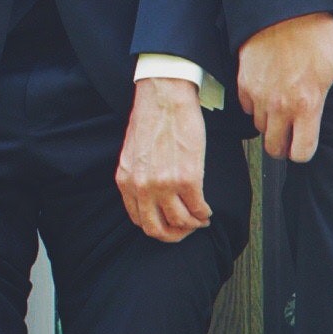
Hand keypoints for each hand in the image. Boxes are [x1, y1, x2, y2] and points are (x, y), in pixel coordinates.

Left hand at [117, 78, 212, 242]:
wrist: (164, 98)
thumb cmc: (152, 119)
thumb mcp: (132, 153)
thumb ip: (137, 177)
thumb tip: (152, 196)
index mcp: (126, 181)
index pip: (139, 220)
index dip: (158, 228)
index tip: (170, 225)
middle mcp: (142, 186)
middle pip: (157, 229)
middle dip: (175, 235)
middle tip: (186, 230)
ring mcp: (165, 184)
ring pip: (181, 222)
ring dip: (194, 224)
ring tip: (201, 218)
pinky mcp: (188, 179)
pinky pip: (198, 209)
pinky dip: (204, 213)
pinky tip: (207, 209)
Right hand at [235, 12, 332, 163]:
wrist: (282, 9)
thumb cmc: (317, 34)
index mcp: (307, 104)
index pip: (301, 152)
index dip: (306, 153)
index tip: (308, 144)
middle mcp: (279, 105)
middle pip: (276, 149)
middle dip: (285, 147)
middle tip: (293, 136)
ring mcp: (259, 96)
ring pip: (261, 130)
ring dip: (271, 127)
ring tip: (283, 113)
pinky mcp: (243, 84)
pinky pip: (247, 110)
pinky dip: (256, 108)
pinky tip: (269, 97)